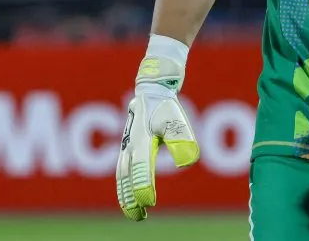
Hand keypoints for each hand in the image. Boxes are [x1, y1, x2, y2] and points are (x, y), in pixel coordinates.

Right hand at [116, 57, 199, 220]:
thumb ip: (181, 140)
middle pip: (127, 175)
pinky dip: (123, 185)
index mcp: (142, 138)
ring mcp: (126, 147)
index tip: (149, 202)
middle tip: (139, 216)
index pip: (141, 165)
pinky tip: (129, 197)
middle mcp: (130, 145)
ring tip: (134, 212)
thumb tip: (187, 163)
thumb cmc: (166, 108)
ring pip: (121, 175)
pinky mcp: (126, 149)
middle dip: (131, 196)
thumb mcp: (177, 120)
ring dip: (125, 194)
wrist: (150, 93)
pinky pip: (121, 171)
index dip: (143, 184)